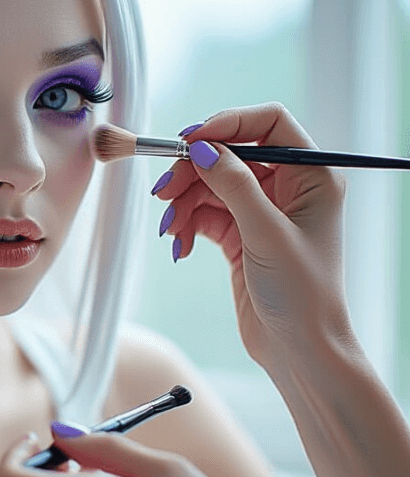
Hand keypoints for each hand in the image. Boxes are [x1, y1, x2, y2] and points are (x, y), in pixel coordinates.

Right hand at [152, 103, 353, 371]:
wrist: (300, 352)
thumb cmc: (304, 297)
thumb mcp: (266, 234)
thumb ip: (234, 185)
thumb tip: (204, 148)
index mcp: (312, 177)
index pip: (269, 124)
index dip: (228, 124)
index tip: (191, 140)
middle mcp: (289, 188)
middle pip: (231, 155)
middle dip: (194, 171)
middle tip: (164, 191)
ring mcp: (263, 212)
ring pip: (212, 185)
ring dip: (184, 203)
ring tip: (170, 229)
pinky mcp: (242, 236)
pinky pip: (206, 215)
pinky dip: (188, 226)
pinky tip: (180, 248)